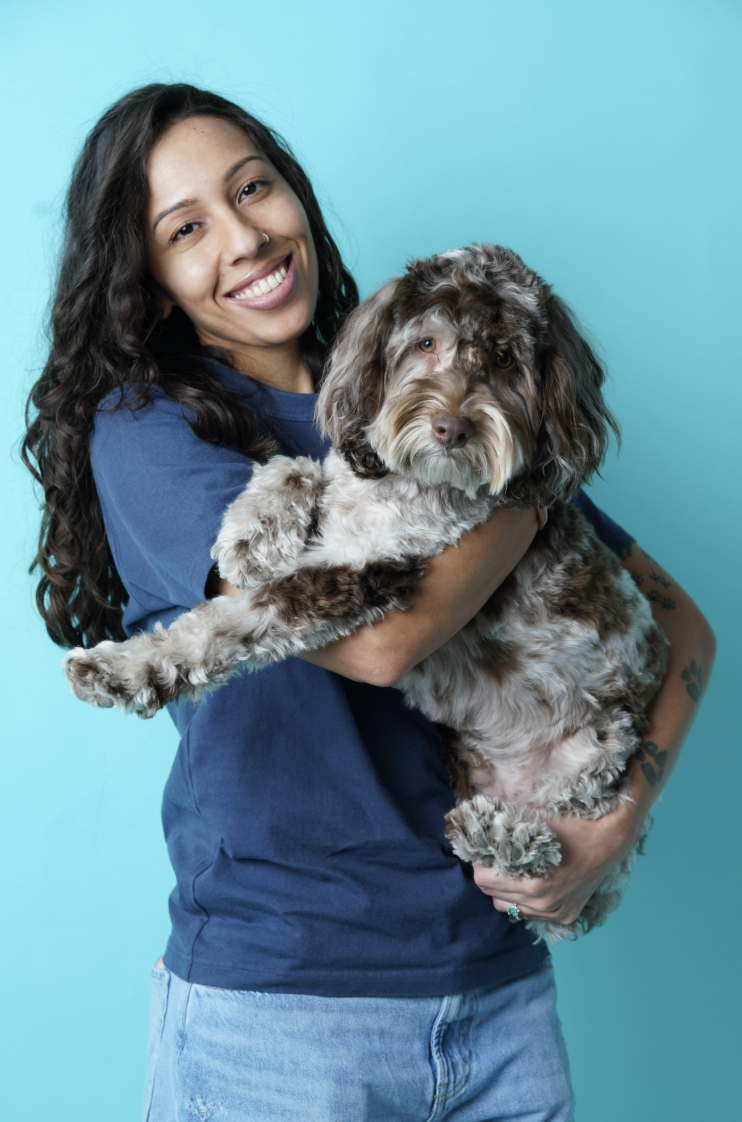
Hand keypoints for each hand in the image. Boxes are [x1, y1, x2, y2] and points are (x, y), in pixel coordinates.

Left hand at [472, 796, 642, 925]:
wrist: (611, 840)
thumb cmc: (574, 827)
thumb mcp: (537, 822)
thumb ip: (509, 823)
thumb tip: (482, 815)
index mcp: (534, 884)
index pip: (485, 881)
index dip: (479, 864)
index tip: (481, 851)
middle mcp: (544, 905)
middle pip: (493, 896)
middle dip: (489, 876)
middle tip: (492, 859)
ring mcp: (555, 913)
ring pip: (510, 908)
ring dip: (504, 891)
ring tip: (509, 870)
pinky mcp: (565, 916)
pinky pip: (530, 914)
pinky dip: (523, 901)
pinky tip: (529, 882)